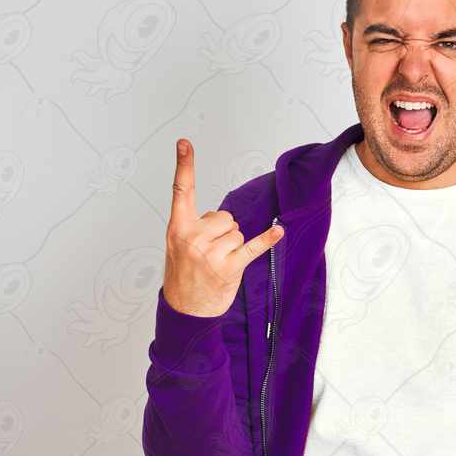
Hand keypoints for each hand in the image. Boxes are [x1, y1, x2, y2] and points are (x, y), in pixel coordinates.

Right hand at [163, 139, 282, 316]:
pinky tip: (278, 232)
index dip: (183, 165)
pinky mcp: (229, 267)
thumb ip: (195, 226)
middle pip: (224, 216)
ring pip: (237, 232)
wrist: (184, 311)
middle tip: (210, 251)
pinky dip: (267, 240)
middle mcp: (192, 237)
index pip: (180, 190)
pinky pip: (252, 247)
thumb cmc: (183, 276)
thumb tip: (223, 219)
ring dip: (233, 245)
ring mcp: (210, 253)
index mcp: (177, 228)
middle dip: (223, 231)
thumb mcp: (178, 246)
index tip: (184, 144)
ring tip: (218, 262)